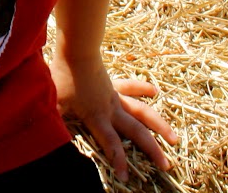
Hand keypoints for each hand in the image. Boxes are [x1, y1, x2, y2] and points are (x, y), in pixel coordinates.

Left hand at [52, 54, 177, 179]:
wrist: (76, 51)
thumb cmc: (63, 78)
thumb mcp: (55, 105)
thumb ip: (57, 124)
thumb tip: (53, 138)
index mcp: (97, 117)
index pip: (110, 143)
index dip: (118, 160)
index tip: (125, 177)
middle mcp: (111, 109)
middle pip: (136, 132)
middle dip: (152, 150)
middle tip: (166, 165)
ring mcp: (115, 96)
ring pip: (143, 112)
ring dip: (160, 125)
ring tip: (174, 138)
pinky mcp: (114, 84)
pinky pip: (132, 87)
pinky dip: (143, 88)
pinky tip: (154, 91)